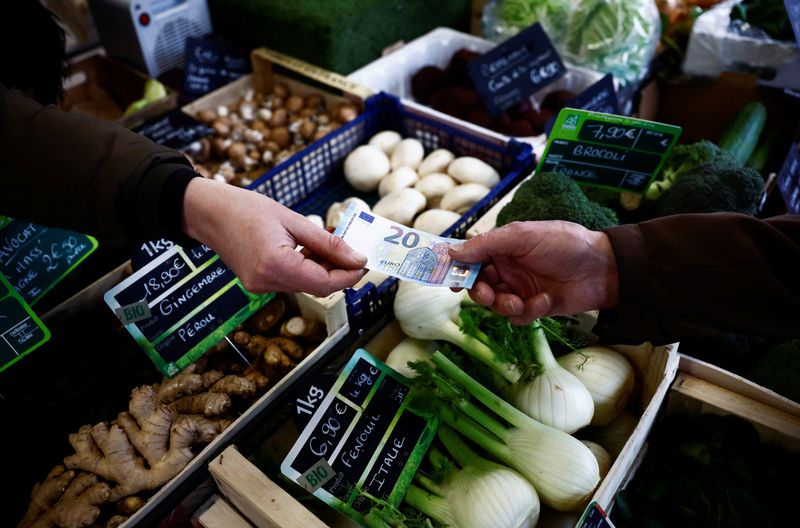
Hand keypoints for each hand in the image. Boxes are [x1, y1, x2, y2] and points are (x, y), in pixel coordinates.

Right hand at [182, 178, 366, 295]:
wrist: (209, 212)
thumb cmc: (247, 208)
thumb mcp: (293, 220)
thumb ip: (327, 243)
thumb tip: (357, 258)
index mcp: (276, 265)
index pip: (324, 283)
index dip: (349, 276)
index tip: (365, 263)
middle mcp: (267, 282)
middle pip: (317, 287)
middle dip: (339, 271)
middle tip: (353, 250)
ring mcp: (260, 286)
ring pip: (305, 285)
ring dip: (323, 268)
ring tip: (330, 244)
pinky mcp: (257, 283)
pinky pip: (291, 280)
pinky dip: (306, 268)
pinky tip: (311, 250)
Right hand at [449, 221, 618, 323]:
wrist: (603, 268)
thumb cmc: (565, 243)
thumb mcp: (523, 236)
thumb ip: (487, 244)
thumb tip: (453, 252)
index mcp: (503, 248)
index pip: (472, 260)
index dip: (459, 271)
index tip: (450, 281)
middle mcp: (508, 269)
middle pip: (479, 286)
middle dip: (480, 293)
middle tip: (487, 295)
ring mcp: (521, 289)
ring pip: (496, 305)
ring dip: (504, 305)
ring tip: (518, 302)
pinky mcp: (535, 308)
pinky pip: (518, 317)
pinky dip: (528, 311)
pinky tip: (545, 300)